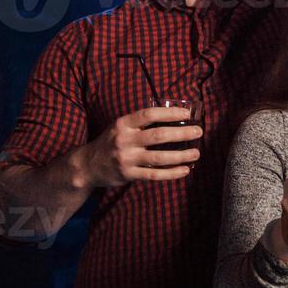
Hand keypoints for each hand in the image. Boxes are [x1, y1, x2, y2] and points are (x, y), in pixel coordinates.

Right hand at [75, 107, 202, 188]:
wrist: (88, 165)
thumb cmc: (111, 142)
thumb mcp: (120, 127)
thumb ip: (140, 123)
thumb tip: (172, 117)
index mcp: (123, 124)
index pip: (149, 114)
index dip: (170, 113)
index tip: (187, 113)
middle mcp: (124, 140)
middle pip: (158, 135)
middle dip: (181, 133)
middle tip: (198, 132)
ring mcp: (126, 158)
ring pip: (159, 158)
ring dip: (181, 155)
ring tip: (196, 153)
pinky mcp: (128, 175)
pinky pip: (154, 175)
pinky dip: (171, 173)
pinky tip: (184, 170)